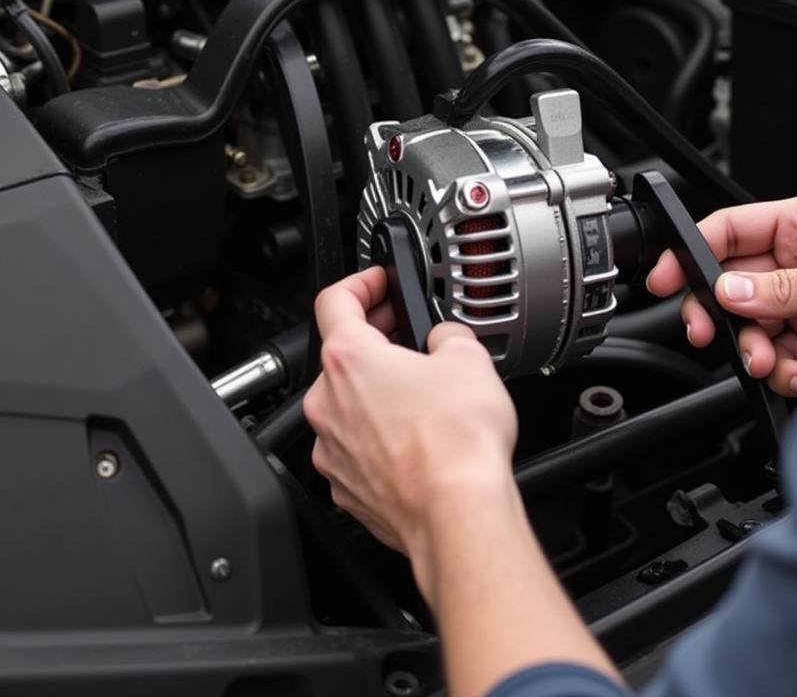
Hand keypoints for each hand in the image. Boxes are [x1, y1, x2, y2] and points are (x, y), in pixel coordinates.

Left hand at [304, 267, 516, 597]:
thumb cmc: (456, 443)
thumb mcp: (468, 357)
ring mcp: (332, 448)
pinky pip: (355, 448)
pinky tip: (414, 439)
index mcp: (349, 358)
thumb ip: (448, 334)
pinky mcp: (345, 486)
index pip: (335, 299)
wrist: (457, 514)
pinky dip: (377, 437)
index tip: (376, 282)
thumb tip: (445, 340)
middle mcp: (329, 402)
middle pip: (341, 355)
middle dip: (376, 340)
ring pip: (348, 405)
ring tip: (421, 396)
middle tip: (407, 336)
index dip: (359, 283)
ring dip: (377, 393)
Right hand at [646, 192, 796, 398]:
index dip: (692, 251)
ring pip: (749, 330)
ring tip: (773, 364)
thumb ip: (788, 288)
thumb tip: (731, 290)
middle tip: (709, 333)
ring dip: (755, 353)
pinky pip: (777, 362)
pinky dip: (785, 375)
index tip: (665, 278)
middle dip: (718, 315)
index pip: (730, 230)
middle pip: (729, 286)